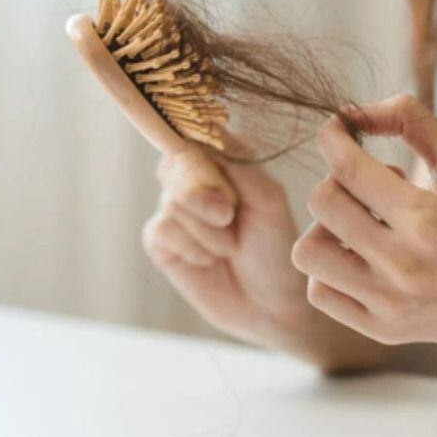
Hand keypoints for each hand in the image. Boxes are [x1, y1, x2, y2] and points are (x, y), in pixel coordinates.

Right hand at [142, 132, 310, 347]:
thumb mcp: (268, 200)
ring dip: (208, 231)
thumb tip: (205, 133)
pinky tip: (210, 260)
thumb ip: (239, 165)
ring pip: (172, 201)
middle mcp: (195, 177)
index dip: (196, 145)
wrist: (271, 304)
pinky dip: (193, 248)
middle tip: (230, 216)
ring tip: (231, 246)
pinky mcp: (160, 239)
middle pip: (176, 163)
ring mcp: (175, 207)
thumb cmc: (276, 247)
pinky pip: (162, 230)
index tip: (210, 159)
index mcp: (224, 159)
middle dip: (204, 193)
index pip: (196, 133)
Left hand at [290, 93, 436, 345]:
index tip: (336, 129)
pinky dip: (329, 266)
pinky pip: (320, 292)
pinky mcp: (383, 330)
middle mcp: (403, 266)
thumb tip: (354, 111)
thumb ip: (411, 120)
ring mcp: (389, 303)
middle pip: (323, 203)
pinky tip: (360, 254)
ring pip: (308, 251)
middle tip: (367, 180)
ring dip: (325, 225)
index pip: (349, 168)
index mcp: (426, 219)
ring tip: (359, 222)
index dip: (333, 138)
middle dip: (336, 177)